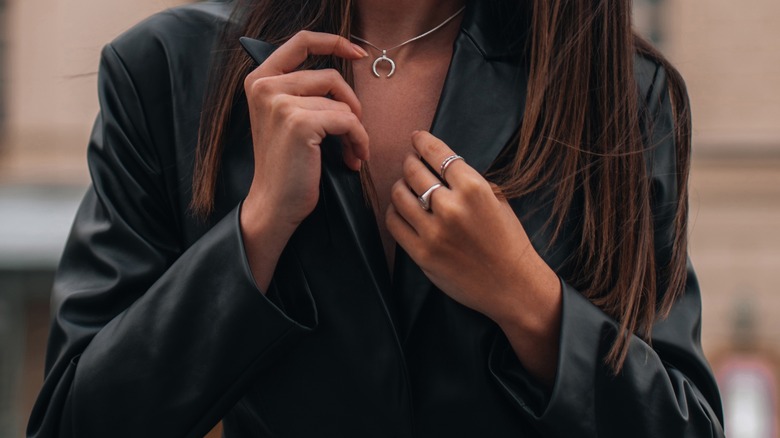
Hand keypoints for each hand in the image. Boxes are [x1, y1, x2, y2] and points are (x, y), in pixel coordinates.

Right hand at [242, 31, 369, 232]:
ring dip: (356, 131)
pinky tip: (352, 159)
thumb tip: (342, 75)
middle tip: (354, 133)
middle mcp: (265, 86)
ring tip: (352, 152)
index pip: (301, 42)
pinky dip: (358, 141)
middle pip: (331, 76)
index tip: (358, 53)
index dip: (334, 42)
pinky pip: (348, 121)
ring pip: (342, 103)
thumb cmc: (285, 166)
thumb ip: (301, 91)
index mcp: (259, 80)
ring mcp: (281, 103)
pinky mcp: (300, 123)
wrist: (274, 204)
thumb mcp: (285, 118)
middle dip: (352, 106)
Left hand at [385, 132, 561, 383]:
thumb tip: (439, 164)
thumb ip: (469, 181)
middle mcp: (451, 207)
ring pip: (399, 195)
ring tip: (406, 187)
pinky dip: (395, 212)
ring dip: (400, 186)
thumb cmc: (508, 241)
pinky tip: (402, 211)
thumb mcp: (498, 200)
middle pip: (413, 171)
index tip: (416, 138)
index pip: (438, 154)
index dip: (422, 141)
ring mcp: (434, 232)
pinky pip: (394, 223)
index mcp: (473, 188)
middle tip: (411, 163)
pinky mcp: (422, 254)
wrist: (513, 285)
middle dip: (410, 162)